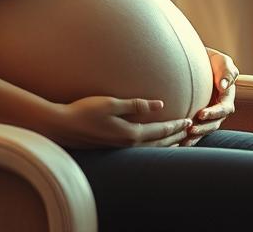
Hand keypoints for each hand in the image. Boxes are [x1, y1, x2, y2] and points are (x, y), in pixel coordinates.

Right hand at [46, 96, 193, 148]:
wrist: (62, 127)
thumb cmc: (84, 111)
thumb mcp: (111, 103)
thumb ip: (136, 104)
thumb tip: (160, 105)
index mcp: (130, 134)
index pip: (160, 131)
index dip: (176, 126)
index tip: (189, 121)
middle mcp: (128, 145)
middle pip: (159, 143)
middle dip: (176, 137)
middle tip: (190, 132)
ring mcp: (120, 149)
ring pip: (150, 149)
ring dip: (166, 144)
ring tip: (178, 141)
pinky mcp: (112, 149)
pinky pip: (141, 149)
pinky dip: (153, 147)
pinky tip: (151, 144)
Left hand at [180, 49, 238, 146]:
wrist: (203, 62)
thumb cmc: (215, 61)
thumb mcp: (224, 63)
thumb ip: (227, 73)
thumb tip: (224, 86)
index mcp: (227, 99)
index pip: (223, 109)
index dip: (214, 113)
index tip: (201, 114)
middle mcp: (219, 110)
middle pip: (214, 124)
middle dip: (203, 128)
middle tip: (190, 130)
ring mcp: (209, 116)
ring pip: (204, 130)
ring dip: (196, 136)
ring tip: (184, 139)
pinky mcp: (199, 118)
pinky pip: (195, 129)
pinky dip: (189, 137)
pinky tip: (178, 142)